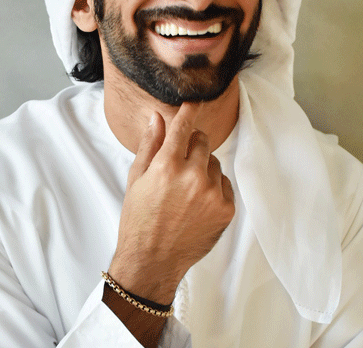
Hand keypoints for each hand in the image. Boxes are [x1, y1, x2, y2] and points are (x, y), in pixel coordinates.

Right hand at [108, 102, 235, 304]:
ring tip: (184, 191)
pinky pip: (223, 184)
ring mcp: (212, 193)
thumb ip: (150, 145)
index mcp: (167, 166)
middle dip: (191, 146)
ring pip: (214, 162)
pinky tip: (196, 204)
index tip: (194, 101)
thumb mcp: (136, 179)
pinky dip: (213, 188)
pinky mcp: (226, 209)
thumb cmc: (139, 219)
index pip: (184, 126)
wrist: (153, 260)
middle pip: (202, 140)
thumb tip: (158, 117)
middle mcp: (192, 176)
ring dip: (202, 168)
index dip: (189, 111)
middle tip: (177, 165)